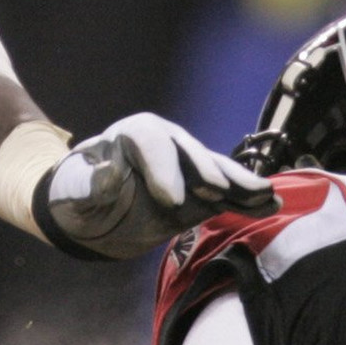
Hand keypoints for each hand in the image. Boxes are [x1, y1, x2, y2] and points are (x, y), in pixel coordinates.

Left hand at [40, 113, 276, 260]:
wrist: (92, 210)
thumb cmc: (79, 196)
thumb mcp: (76, 192)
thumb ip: (92, 185)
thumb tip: (106, 173)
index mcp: (135, 134)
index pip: (152, 144)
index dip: (163, 169)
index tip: (171, 200)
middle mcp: (168, 142)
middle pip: (190, 152)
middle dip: (205, 171)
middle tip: (216, 192)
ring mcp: (188, 164)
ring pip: (216, 170)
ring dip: (238, 184)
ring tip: (263, 196)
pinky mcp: (201, 188)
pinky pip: (227, 191)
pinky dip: (245, 199)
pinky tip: (269, 205)